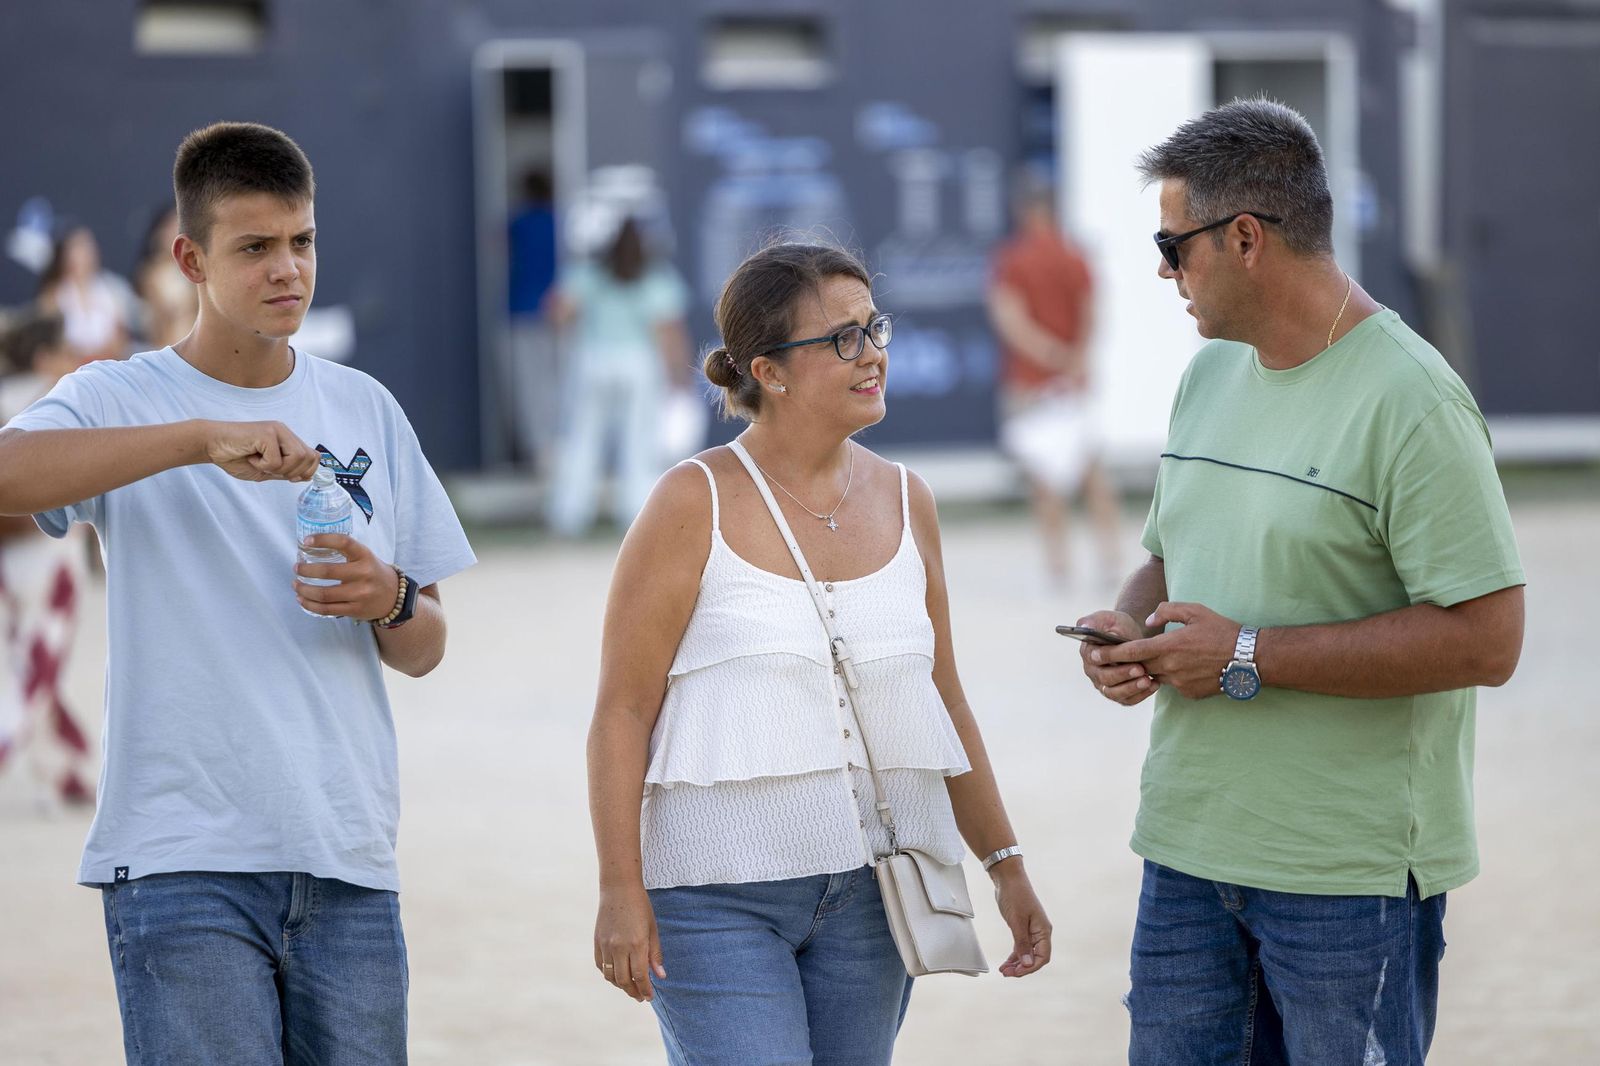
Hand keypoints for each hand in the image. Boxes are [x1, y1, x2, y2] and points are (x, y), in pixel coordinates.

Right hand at [203, 420, 320, 482]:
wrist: (211, 446)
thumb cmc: (235, 457)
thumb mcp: (266, 470)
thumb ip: (285, 471)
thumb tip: (306, 476)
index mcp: (287, 439)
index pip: (313, 456)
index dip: (306, 471)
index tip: (289, 478)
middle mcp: (284, 432)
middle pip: (309, 457)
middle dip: (292, 472)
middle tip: (270, 470)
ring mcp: (277, 430)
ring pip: (297, 457)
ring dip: (279, 468)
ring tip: (260, 463)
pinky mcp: (266, 433)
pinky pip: (276, 459)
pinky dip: (263, 465)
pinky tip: (250, 457)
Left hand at [294, 534, 399, 620]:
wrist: (393, 597)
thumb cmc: (372, 572)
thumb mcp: (365, 557)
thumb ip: (345, 553)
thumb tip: (312, 548)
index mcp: (365, 556)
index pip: (344, 542)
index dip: (323, 540)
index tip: (306, 541)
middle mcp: (364, 574)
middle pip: (328, 571)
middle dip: (306, 570)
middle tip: (297, 568)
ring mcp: (360, 594)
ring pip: (323, 594)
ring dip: (304, 589)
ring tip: (296, 585)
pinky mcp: (355, 610)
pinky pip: (326, 609)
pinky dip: (310, 605)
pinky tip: (302, 599)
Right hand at [594, 884, 666, 1002]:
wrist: (619, 888)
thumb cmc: (640, 906)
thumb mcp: (653, 929)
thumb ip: (655, 954)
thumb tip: (661, 976)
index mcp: (636, 943)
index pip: (640, 976)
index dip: (645, 989)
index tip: (649, 996)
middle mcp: (619, 947)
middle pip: (624, 980)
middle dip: (633, 992)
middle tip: (641, 996)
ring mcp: (605, 945)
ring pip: (610, 976)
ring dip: (621, 986)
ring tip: (630, 988)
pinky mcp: (597, 942)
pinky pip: (601, 966)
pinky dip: (608, 974)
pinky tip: (617, 975)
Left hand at [991, 862, 1050, 977]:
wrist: (1008, 878)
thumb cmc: (1015, 896)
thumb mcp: (1017, 921)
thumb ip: (1022, 943)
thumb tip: (1027, 964)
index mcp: (1043, 930)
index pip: (1043, 957)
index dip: (1031, 968)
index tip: (1016, 973)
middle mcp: (1040, 932)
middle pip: (1035, 958)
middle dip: (1022, 968)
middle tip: (1006, 973)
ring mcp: (1032, 930)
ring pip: (1027, 954)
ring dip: (1017, 964)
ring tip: (1004, 971)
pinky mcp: (1023, 928)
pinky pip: (1021, 947)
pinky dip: (1014, 956)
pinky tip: (1006, 963)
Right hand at [1077, 610, 1158, 706]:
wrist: (1129, 636)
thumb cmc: (1117, 626)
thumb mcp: (1106, 618)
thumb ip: (1094, 622)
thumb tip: (1085, 628)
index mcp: (1088, 653)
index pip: (1094, 660)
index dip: (1108, 660)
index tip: (1123, 657)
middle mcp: (1093, 672)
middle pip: (1105, 679)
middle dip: (1123, 675)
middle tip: (1141, 669)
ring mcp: (1104, 684)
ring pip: (1114, 694)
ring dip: (1131, 688)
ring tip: (1148, 680)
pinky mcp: (1118, 693)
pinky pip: (1127, 700)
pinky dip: (1140, 695)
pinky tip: (1153, 685)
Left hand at [1092, 601, 1241, 700]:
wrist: (1249, 658)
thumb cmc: (1222, 630)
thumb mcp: (1195, 611)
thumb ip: (1167, 611)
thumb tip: (1150, 619)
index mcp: (1169, 646)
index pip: (1131, 652)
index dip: (1110, 653)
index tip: (1093, 653)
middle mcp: (1170, 667)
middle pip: (1139, 666)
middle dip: (1126, 663)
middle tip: (1113, 658)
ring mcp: (1179, 683)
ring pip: (1155, 676)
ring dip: (1152, 668)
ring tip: (1159, 658)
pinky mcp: (1189, 693)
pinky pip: (1172, 685)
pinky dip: (1172, 676)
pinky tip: (1185, 666)